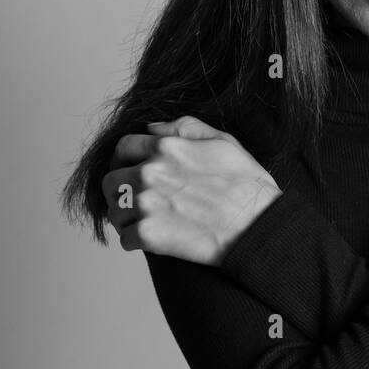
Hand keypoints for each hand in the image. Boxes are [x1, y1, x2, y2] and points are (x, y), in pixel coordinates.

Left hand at [101, 115, 281, 265]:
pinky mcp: (149, 235)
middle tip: (136, 199)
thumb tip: (152, 127)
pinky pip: (124, 239)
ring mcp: (146, 205)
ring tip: (144, 220)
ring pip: (114, 211)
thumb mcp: (222, 141)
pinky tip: (153, 238)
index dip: (125, 159)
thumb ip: (184, 127)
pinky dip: (135, 241)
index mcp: (166, 148)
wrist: (258, 226)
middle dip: (120, 189)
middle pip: (110, 180)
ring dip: (125, 216)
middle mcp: (150, 173)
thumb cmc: (247, 185)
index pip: (123, 147)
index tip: (131, 169)